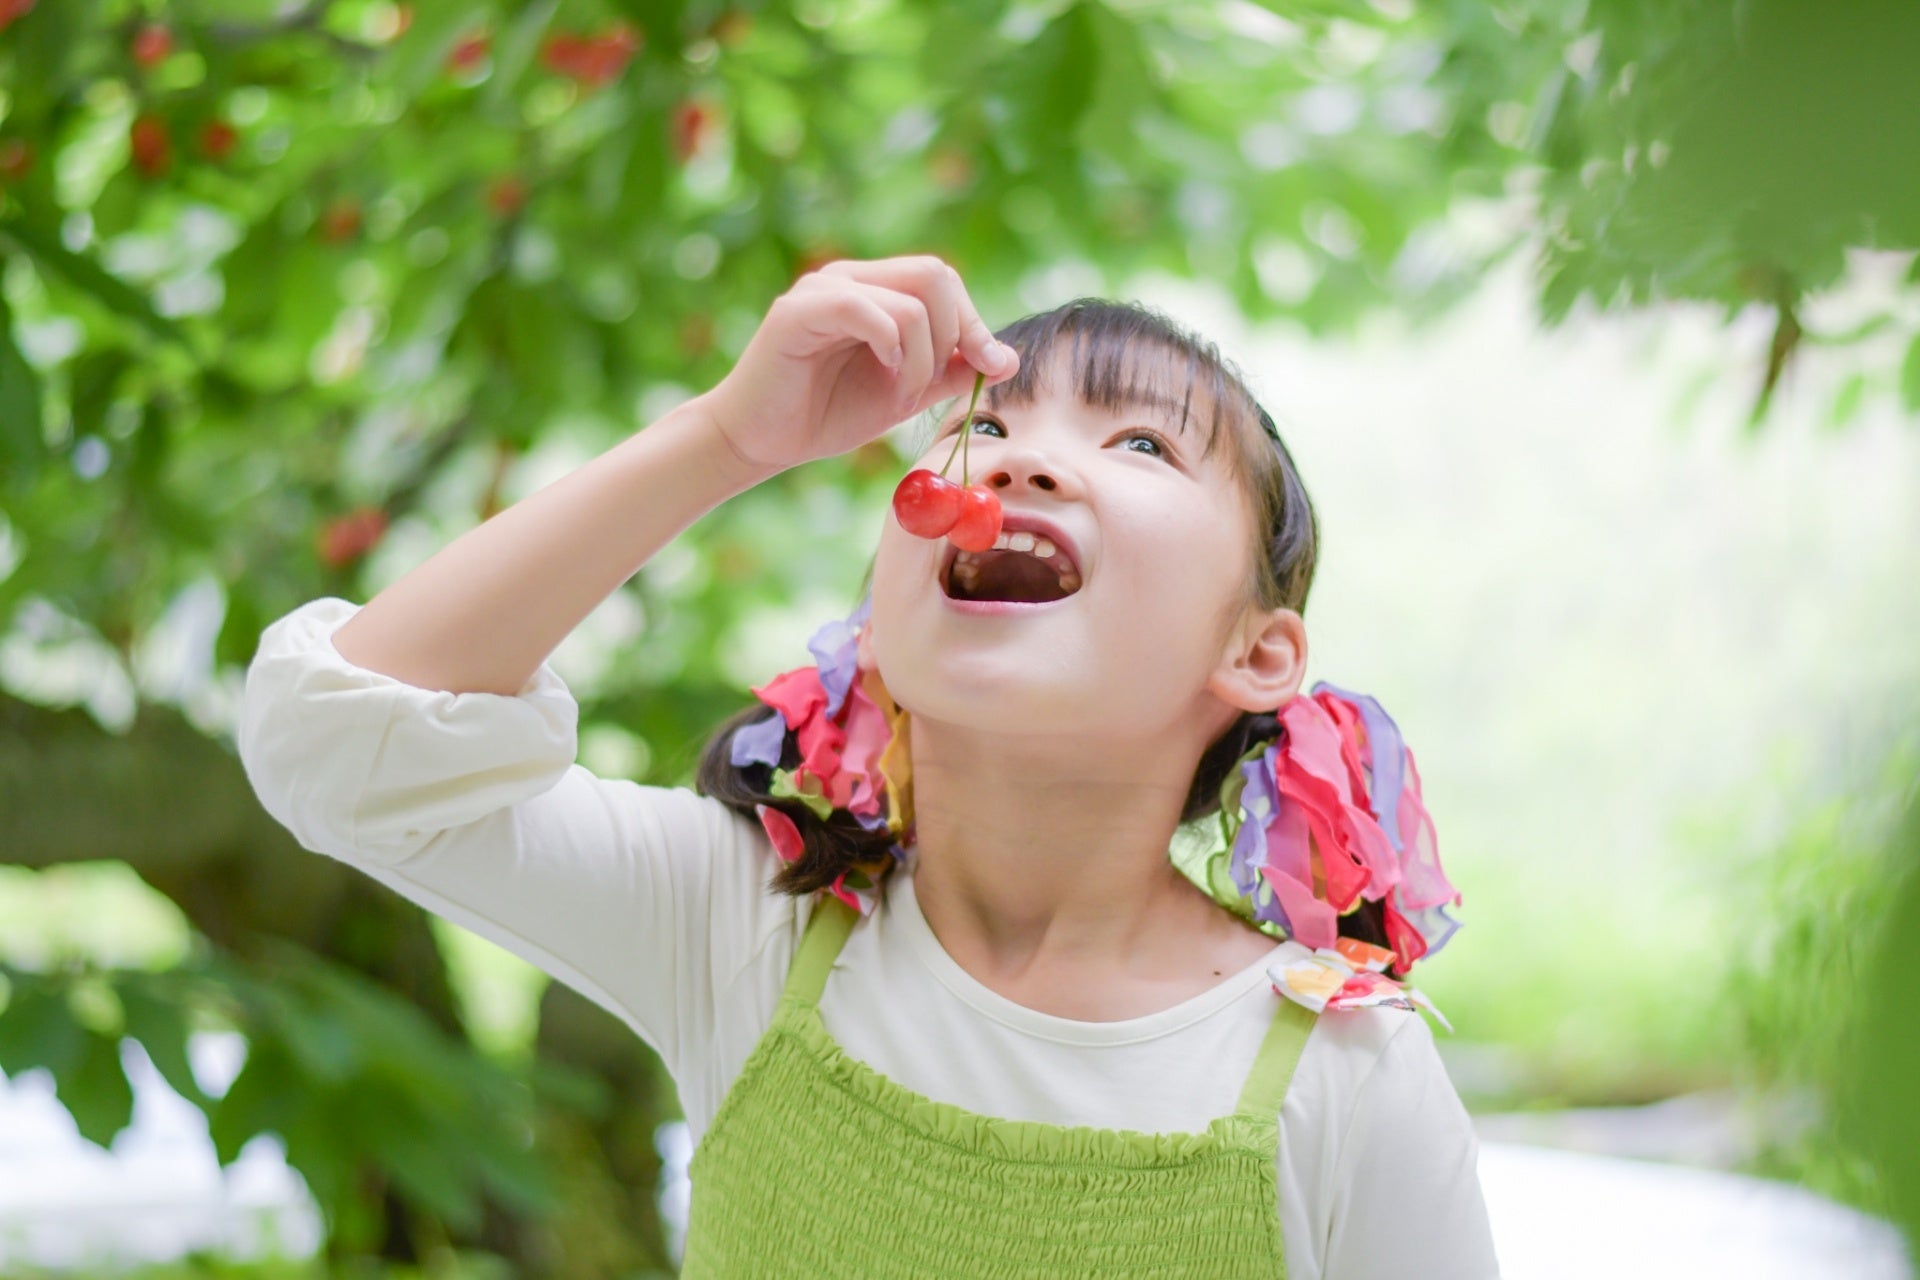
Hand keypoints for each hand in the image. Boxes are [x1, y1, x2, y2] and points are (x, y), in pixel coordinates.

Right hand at [693, 255, 1019, 475]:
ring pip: (911, 298)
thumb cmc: (826, 414)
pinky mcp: (797, 312)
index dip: (976, 324)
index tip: (992, 368)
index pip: (944, 282)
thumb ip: (952, 372)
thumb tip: (1007, 358)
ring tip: (900, 393)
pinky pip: (865, 309)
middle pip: (935, 274)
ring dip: (923, 357)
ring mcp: (823, 289)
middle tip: (932, 382)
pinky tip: (884, 373)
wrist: (760, 441)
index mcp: (877, 289)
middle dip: (956, 334)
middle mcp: (851, 278)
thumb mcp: (906, 393)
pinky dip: (891, 345)